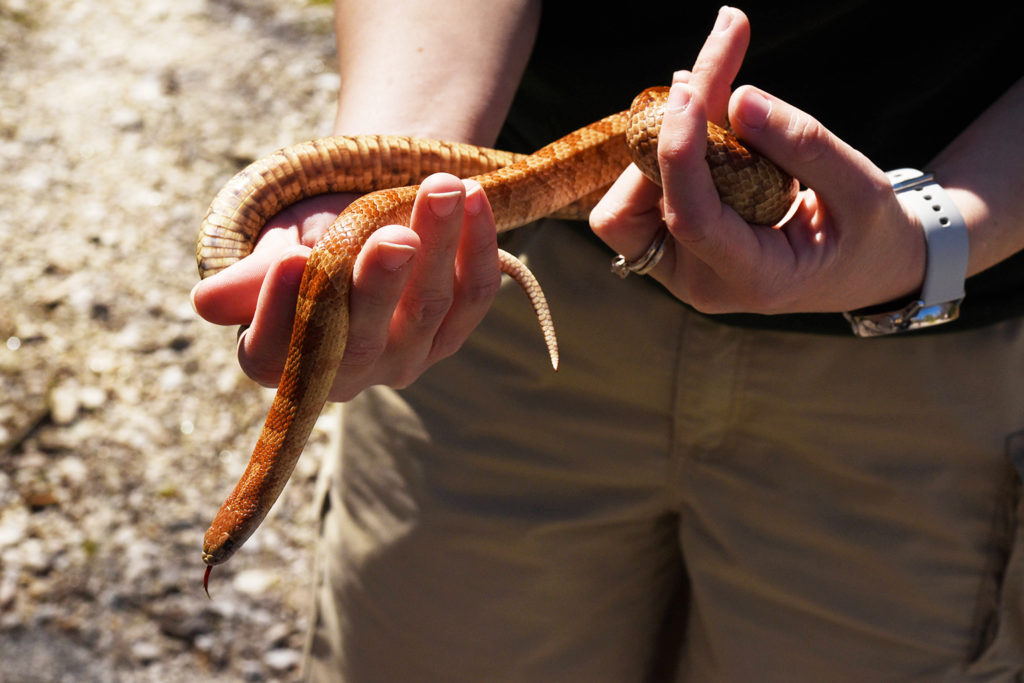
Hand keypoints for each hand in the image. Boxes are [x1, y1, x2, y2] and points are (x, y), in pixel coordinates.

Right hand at [191, 173, 501, 401]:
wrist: (362, 222)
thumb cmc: (305, 241)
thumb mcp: (273, 250)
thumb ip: (251, 277)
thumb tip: (208, 304)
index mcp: (288, 360)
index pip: (276, 354)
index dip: (282, 311)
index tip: (291, 258)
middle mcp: (351, 371)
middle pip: (364, 337)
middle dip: (379, 284)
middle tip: (393, 236)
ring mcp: (408, 355)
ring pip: (427, 308)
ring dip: (439, 246)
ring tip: (442, 189)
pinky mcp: (454, 330)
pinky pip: (475, 294)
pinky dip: (479, 246)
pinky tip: (476, 197)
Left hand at [591, 6, 925, 313]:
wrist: (855, 269)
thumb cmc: (865, 234)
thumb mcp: (862, 190)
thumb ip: (806, 147)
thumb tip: (739, 100)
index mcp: (753, 280)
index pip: (692, 220)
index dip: (680, 152)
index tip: (690, 88)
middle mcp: (700, 282)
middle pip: (643, 205)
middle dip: (673, 125)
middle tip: (719, 51)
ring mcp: (677, 267)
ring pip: (627, 200)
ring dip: (663, 134)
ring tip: (711, 87)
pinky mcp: (667, 245)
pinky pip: (637, 195)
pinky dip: (663, 148)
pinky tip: (702, 118)